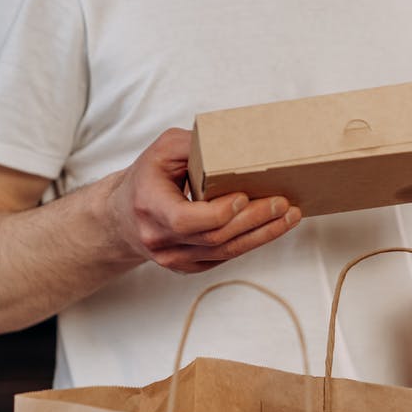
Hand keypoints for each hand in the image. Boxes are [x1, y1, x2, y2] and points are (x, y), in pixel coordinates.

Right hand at [102, 128, 301, 272]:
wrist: (122, 217)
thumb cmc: (146, 178)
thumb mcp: (162, 150)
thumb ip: (195, 146)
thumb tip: (235, 145)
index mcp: (150, 207)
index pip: (186, 220)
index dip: (219, 212)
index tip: (245, 196)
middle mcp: (160, 240)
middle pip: (214, 237)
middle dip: (254, 220)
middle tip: (283, 204)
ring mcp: (174, 259)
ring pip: (225, 252)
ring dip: (262, 234)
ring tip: (289, 216)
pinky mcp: (189, 266)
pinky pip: (225, 257)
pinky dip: (251, 241)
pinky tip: (273, 227)